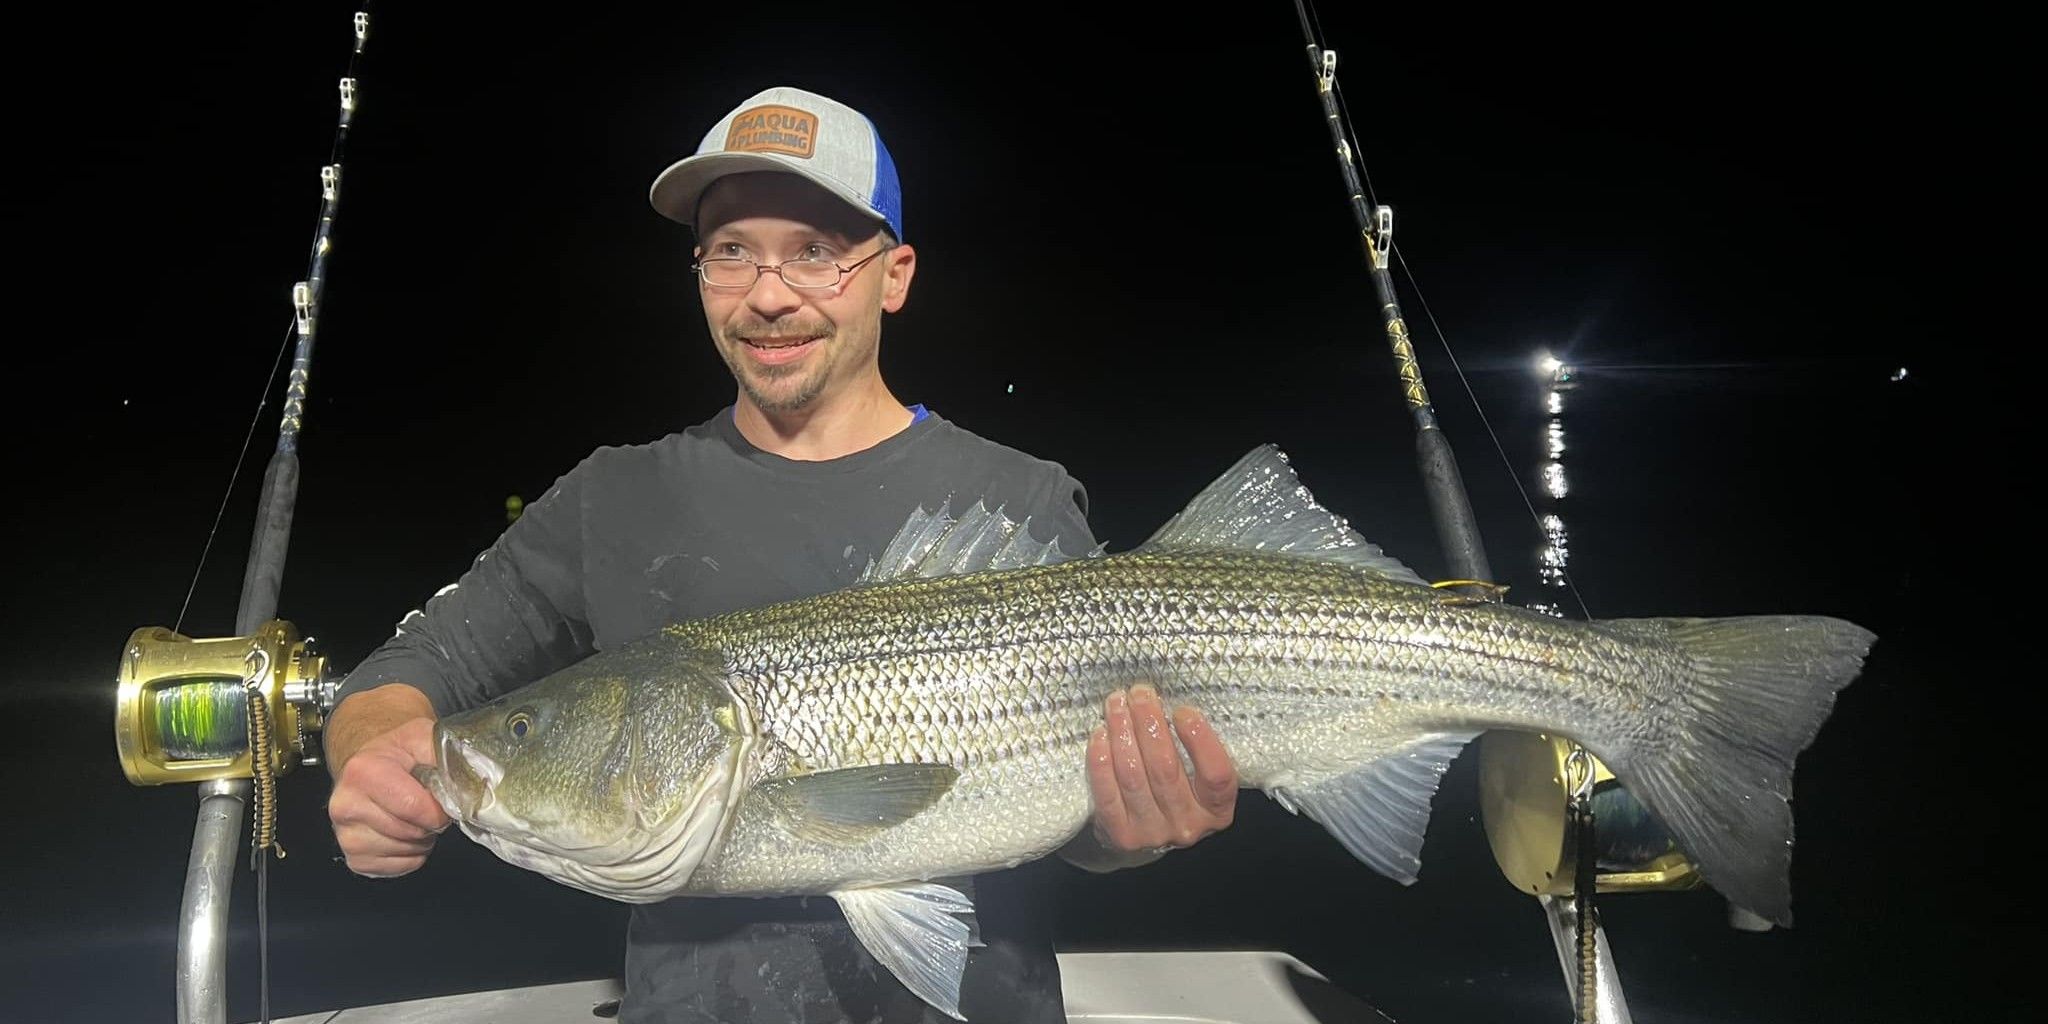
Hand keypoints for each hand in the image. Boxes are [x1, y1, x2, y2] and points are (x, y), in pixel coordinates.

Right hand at [326, 716, 448, 877]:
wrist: (369, 768)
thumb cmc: (398, 754)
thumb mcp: (421, 736)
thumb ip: (446, 753)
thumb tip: (474, 777)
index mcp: (362, 772)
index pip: (415, 807)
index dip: (438, 807)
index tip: (441, 797)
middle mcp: (346, 806)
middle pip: (412, 831)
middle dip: (430, 822)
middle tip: (427, 805)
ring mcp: (346, 836)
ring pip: (407, 851)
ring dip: (422, 838)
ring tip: (414, 816)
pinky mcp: (354, 859)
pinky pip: (400, 867)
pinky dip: (411, 854)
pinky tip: (404, 833)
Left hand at [1085, 683, 1237, 854]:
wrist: (1149, 836)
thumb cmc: (1178, 791)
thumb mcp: (1199, 776)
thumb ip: (1194, 748)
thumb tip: (1170, 703)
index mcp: (1217, 810)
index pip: (1216, 775)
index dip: (1200, 740)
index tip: (1183, 710)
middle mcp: (1188, 826)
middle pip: (1165, 769)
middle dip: (1149, 723)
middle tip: (1140, 693)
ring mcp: (1153, 833)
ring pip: (1133, 777)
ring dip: (1122, 733)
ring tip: (1117, 704)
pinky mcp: (1121, 835)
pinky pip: (1107, 794)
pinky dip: (1101, 761)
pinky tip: (1100, 735)